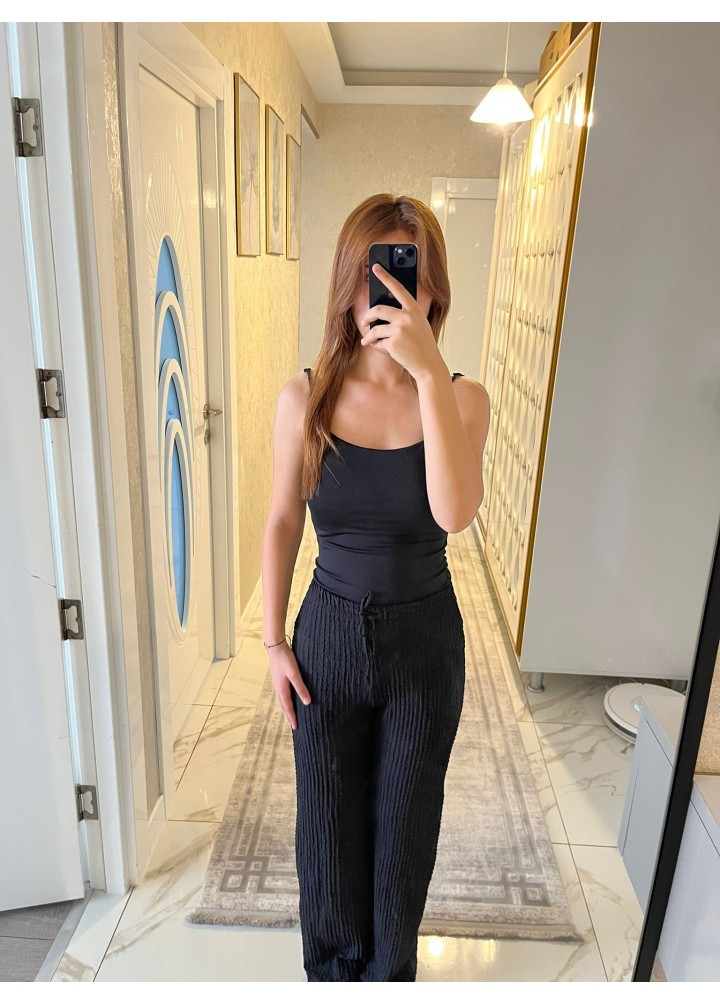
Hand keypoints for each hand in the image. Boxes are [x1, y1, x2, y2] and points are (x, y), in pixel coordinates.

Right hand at [268, 642, 310, 729]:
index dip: (292, 717)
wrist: (275, 647)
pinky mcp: (278, 679)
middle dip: (288, 716)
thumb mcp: (295, 674)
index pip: (288, 707)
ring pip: (282, 700)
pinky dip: (285, 701)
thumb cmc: (285, 660)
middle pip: (284, 706)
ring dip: (286, 709)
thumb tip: (307, 702)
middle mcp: (278, 689)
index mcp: (282, 689)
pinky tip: (288, 698)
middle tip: (293, 726)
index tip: (296, 728)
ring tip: (291, 715)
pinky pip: (282, 694)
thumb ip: (301, 688)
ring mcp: (277, 684)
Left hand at [360, 262, 443, 379]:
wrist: (428, 364)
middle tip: (365, 322)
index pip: (398, 288)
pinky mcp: (393, 342)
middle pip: (378, 309)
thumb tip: (382, 312)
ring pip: (375, 328)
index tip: (375, 267)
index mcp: (414, 309)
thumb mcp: (418, 324)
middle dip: (368, 316)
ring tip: (367, 341)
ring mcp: (400, 329)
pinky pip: (378, 342)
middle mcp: (407, 316)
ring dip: (369, 336)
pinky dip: (378, 347)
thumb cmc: (422, 344)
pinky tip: (385, 350)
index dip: (385, 276)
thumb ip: (405, 315)